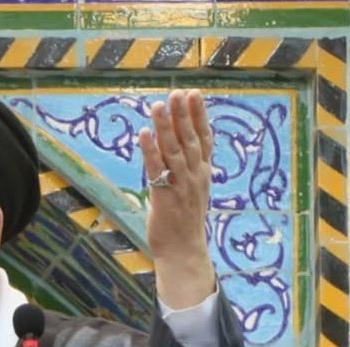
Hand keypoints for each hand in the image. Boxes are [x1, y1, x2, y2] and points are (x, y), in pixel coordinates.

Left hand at [139, 89, 216, 308]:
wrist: (184, 251)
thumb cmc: (184, 221)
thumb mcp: (191, 190)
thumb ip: (187, 168)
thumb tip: (177, 147)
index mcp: (203, 173)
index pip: (205, 139)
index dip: (199, 116)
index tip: (194, 94)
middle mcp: (196, 176)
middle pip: (190, 140)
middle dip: (183, 115)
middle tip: (177, 92)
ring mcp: (182, 186)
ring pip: (174, 151)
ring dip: (166, 127)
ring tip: (158, 106)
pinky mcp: (165, 197)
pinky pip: (157, 170)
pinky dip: (150, 151)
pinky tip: (144, 133)